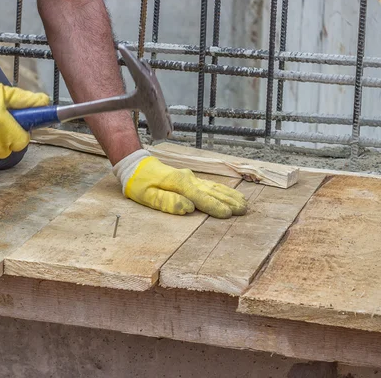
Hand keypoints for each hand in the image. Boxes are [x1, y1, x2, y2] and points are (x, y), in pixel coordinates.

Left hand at [113, 150, 246, 217]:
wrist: (136, 166)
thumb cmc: (139, 184)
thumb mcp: (147, 195)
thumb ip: (167, 202)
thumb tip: (188, 207)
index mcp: (178, 183)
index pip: (200, 197)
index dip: (214, 206)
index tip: (228, 214)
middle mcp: (188, 179)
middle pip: (212, 191)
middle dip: (228, 201)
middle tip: (244, 211)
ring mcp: (191, 178)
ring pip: (214, 187)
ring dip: (229, 196)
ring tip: (244, 204)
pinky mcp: (190, 179)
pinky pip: (210, 185)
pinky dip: (223, 190)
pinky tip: (231, 195)